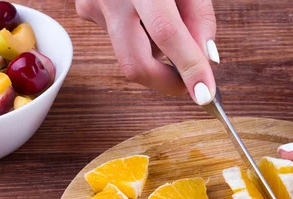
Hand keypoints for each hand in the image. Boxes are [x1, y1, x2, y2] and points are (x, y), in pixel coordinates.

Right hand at [76, 0, 218, 103]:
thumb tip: (206, 60)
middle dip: (168, 83)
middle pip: (135, 64)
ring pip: (132, 53)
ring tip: (167, 16)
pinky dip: (142, 37)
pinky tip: (144, 10)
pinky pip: (122, 39)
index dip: (188, 68)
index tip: (204, 95)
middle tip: (192, 83)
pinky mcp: (87, 11)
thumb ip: (199, 18)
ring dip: (158, 53)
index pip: (167, 33)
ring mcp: (93, 5)